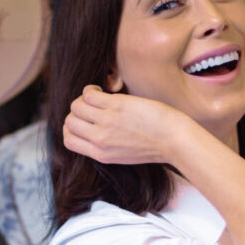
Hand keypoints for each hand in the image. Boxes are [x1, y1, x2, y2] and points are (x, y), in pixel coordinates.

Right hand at [62, 86, 186, 165]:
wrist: (174, 140)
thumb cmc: (155, 145)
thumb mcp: (124, 155)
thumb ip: (106, 146)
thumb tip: (93, 131)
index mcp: (100, 154)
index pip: (69, 140)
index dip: (72, 128)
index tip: (84, 121)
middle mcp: (99, 140)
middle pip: (70, 122)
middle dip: (77, 112)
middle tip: (92, 106)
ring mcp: (106, 123)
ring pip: (76, 106)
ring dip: (83, 99)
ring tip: (97, 96)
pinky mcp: (116, 107)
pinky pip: (89, 95)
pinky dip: (91, 89)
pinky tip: (104, 90)